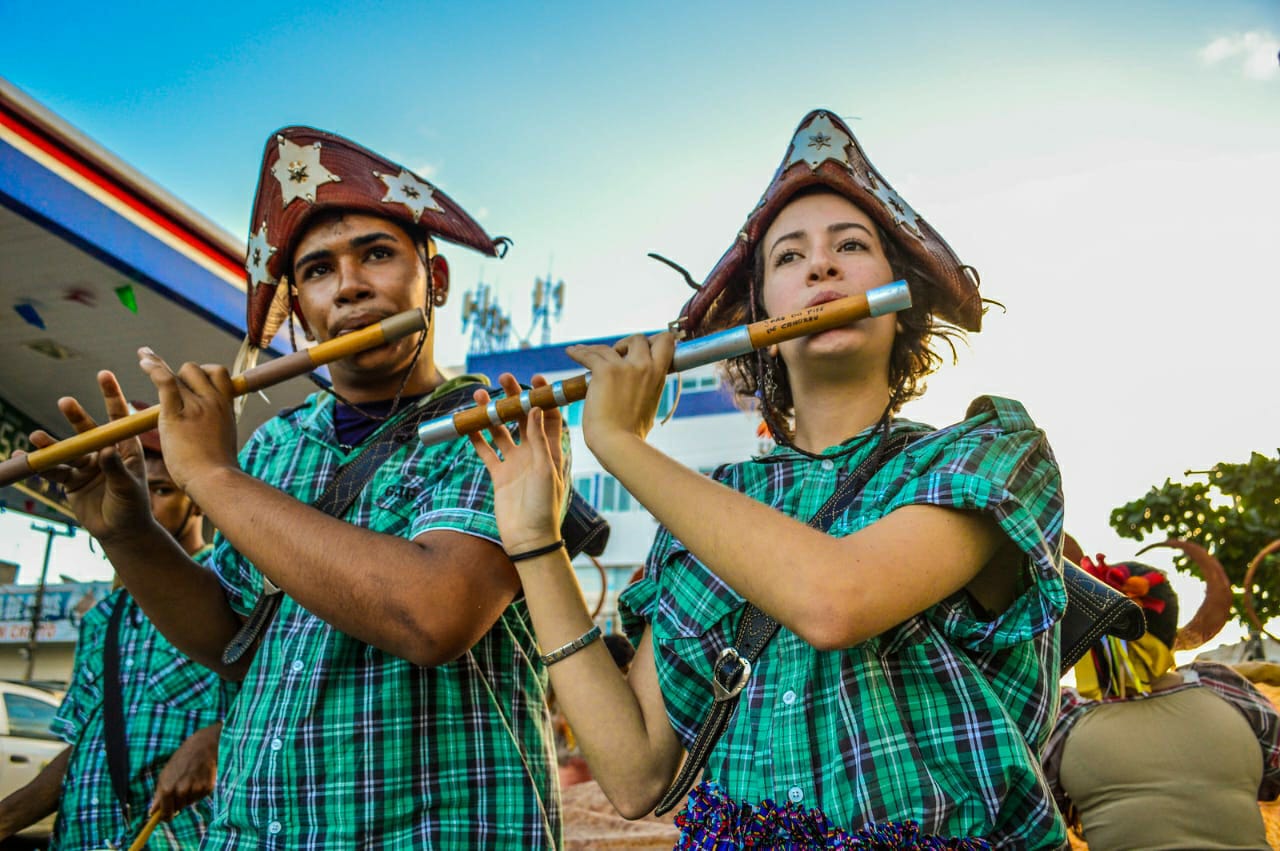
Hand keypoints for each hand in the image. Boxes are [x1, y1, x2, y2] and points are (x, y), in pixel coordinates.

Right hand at [25, 371, 151, 541]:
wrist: (121, 532)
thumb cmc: (133, 507)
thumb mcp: (128, 488)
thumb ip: (116, 469)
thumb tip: (104, 450)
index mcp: (125, 448)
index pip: (118, 417)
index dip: (111, 395)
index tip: (103, 374)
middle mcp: (104, 452)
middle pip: (88, 429)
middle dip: (76, 416)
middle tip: (66, 402)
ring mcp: (86, 465)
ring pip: (67, 450)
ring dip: (51, 444)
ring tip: (36, 437)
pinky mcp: (71, 480)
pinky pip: (53, 470)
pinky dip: (39, 465)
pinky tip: (25, 458)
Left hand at [137, 348, 238, 496]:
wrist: (216, 480)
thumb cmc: (220, 471)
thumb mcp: (225, 442)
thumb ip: (217, 429)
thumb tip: (214, 431)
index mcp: (226, 408)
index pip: (219, 374)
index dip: (205, 372)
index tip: (192, 377)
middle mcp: (213, 401)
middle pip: (197, 370)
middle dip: (182, 373)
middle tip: (164, 377)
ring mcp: (196, 406)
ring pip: (180, 373)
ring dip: (160, 364)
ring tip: (144, 356)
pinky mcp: (176, 414)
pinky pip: (165, 381)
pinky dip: (153, 367)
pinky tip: (143, 361)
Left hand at [150, 723, 219, 820]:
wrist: (203, 746)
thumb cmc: (181, 760)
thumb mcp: (165, 775)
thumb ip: (158, 795)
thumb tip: (152, 812)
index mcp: (167, 789)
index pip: (165, 814)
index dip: (165, 817)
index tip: (166, 816)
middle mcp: (181, 791)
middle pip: (178, 809)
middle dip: (177, 802)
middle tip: (181, 785)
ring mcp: (195, 790)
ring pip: (189, 802)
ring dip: (189, 795)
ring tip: (190, 778)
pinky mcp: (207, 788)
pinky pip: (199, 797)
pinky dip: (198, 791)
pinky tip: (199, 778)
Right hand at [468, 374, 565, 552]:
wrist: (529, 538)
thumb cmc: (544, 506)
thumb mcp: (545, 470)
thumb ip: (538, 439)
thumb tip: (535, 408)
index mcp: (551, 449)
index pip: (549, 415)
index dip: (543, 396)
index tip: (534, 379)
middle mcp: (533, 452)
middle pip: (522, 418)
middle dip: (513, 398)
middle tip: (503, 379)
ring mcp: (515, 462)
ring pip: (500, 430)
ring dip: (490, 414)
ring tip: (478, 397)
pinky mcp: (498, 474)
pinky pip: (485, 451)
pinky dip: (476, 437)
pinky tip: (467, 424)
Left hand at [565, 332, 674, 455]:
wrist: (618, 443)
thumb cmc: (632, 433)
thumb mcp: (650, 406)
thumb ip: (648, 390)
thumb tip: (642, 389)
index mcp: (659, 375)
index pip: (665, 341)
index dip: (654, 340)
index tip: (643, 348)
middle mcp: (646, 367)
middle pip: (639, 338)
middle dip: (627, 344)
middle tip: (616, 356)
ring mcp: (626, 367)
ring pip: (611, 346)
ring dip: (598, 349)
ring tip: (586, 353)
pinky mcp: (605, 371)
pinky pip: (589, 354)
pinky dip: (578, 352)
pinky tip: (571, 352)